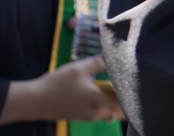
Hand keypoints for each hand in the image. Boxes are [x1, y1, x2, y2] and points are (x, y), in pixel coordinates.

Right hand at [2, 56, 122, 123]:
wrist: (34, 101)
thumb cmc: (57, 84)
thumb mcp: (79, 68)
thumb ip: (99, 62)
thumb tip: (115, 56)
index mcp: (100, 101)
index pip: (126, 101)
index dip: (134, 93)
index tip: (140, 83)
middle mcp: (97, 113)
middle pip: (121, 110)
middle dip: (128, 99)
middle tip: (131, 85)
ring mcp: (88, 117)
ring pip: (111, 114)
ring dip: (117, 104)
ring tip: (118, 88)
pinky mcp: (80, 117)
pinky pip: (101, 114)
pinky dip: (107, 107)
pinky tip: (103, 93)